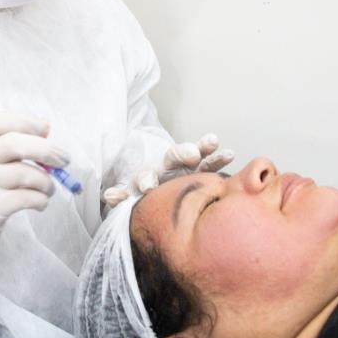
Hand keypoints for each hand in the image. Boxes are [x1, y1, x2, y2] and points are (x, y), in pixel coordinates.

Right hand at [0, 110, 69, 271]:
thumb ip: (12, 144)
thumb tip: (46, 129)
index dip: (23, 121)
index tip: (45, 128)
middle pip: (14, 144)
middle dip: (46, 150)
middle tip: (64, 159)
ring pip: (25, 173)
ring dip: (46, 181)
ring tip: (48, 188)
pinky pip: (27, 198)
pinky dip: (41, 199)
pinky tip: (40, 202)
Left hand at [103, 134, 233, 206]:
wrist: (157, 185)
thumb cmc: (144, 194)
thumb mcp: (131, 196)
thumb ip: (121, 196)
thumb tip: (109, 196)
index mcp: (149, 175)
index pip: (146, 176)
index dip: (146, 180)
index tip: (148, 187)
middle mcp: (168, 167)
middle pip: (173, 156)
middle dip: (182, 154)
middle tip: (190, 154)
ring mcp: (185, 166)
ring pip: (195, 154)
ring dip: (204, 148)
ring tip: (214, 141)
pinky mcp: (200, 170)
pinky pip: (210, 162)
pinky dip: (218, 157)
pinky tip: (229, 153)